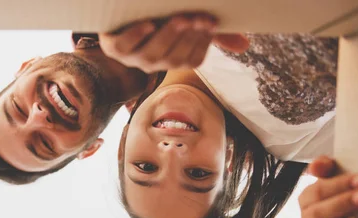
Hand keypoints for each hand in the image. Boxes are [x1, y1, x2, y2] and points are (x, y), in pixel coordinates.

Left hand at [99, 13, 248, 73]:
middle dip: (188, 38)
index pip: (193, 59)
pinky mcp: (113, 47)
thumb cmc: (158, 17)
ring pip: (151, 56)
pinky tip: (147, 24)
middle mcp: (154, 63)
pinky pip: (123, 47)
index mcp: (173, 58)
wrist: (119, 15)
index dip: (202, 43)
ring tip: (179, 18)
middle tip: (198, 18)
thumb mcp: (186, 22)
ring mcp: (133, 58)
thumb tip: (245, 46)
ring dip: (167, 37)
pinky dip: (135, 36)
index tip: (210, 23)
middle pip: (174, 59)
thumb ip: (211, 32)